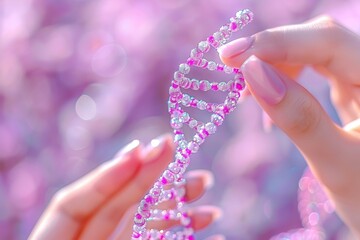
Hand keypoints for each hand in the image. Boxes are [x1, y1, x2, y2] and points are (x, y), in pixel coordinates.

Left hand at [29, 135, 221, 239]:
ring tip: (204, 183)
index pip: (73, 202)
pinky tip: (213, 224)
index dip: (106, 175)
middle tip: (179, 149)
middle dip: (150, 178)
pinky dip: (188, 234)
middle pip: (116, 206)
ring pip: (146, 224)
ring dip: (178, 204)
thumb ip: (88, 206)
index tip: (140, 151)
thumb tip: (132, 157)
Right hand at [219, 16, 359, 236]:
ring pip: (314, 51)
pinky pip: (314, 68)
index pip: (329, 40)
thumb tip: (252, 73)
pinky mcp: (351, 87)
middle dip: (272, 50)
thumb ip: (299, 118)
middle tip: (231, 67)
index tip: (230, 55)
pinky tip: (267, 93)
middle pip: (320, 39)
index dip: (276, 42)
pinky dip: (285, 76)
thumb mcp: (337, 164)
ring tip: (245, 90)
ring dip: (275, 63)